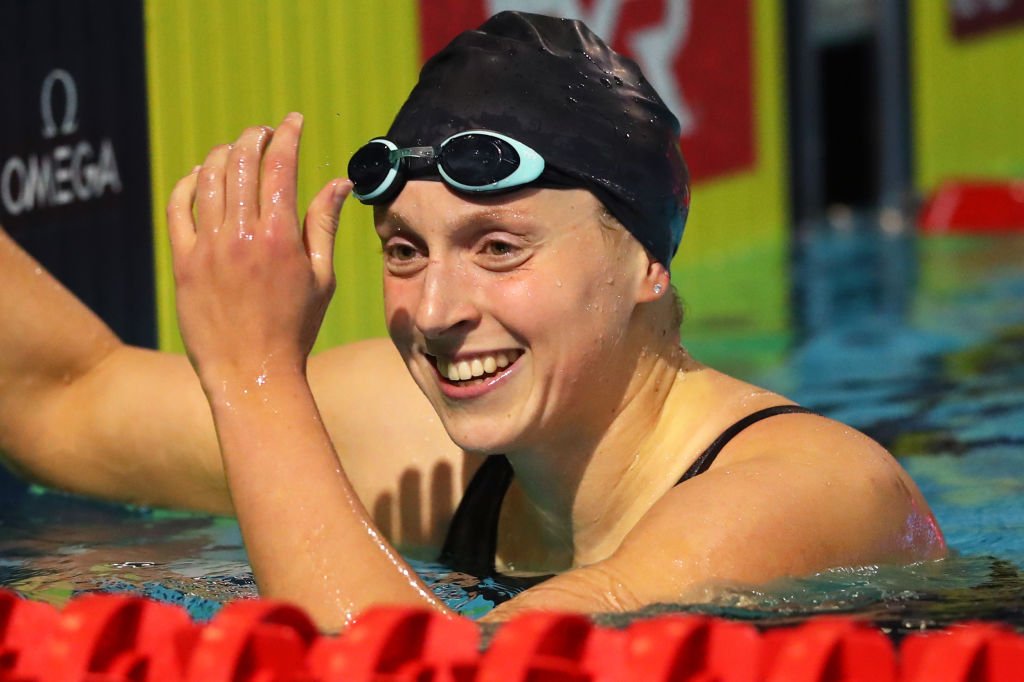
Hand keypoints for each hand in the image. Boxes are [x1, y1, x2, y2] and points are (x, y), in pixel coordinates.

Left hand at [166, 113, 351, 392]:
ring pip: (210, 179)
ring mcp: (208, 247)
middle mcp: (241, 235)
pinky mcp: (183, 262)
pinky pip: (179, 207)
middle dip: (254, 138)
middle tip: (263, 132)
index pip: (280, 166)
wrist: (252, 372)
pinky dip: (189, 183)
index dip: (286, 135)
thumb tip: (340, 183)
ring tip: (236, 150)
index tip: (292, 120)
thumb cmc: (295, 328)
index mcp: (280, 237)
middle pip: (242, 163)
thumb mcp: (322, 277)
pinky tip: (201, 176)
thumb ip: (324, 225)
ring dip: (224, 155)